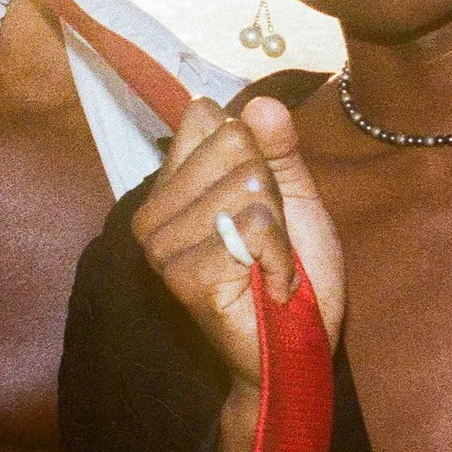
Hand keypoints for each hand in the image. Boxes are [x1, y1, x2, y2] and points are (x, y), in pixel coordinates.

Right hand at [130, 96, 344, 388]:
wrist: (296, 350)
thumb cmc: (293, 276)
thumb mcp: (293, 199)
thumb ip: (278, 150)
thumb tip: (263, 101)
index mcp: (171, 188)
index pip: (208, 118)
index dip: (255, 152)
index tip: (261, 202)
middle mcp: (154, 213)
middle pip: (236, 146)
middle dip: (272, 194)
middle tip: (267, 242)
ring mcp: (163, 247)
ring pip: (249, 186)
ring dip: (279, 232)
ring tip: (266, 266)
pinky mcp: (185, 276)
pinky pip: (257, 227)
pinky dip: (281, 258)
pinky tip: (270, 286)